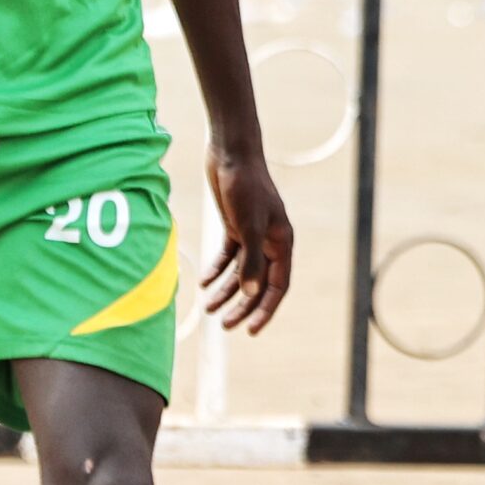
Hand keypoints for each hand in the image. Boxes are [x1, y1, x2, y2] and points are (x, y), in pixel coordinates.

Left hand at [202, 146, 294, 332]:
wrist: (231, 154)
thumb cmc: (244, 187)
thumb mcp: (247, 225)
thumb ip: (250, 260)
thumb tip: (250, 293)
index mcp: (281, 242)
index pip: (278, 285)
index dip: (266, 309)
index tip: (250, 330)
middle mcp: (269, 241)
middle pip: (259, 282)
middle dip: (242, 305)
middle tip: (223, 324)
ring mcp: (252, 233)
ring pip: (242, 271)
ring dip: (226, 291)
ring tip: (208, 308)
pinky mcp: (235, 225)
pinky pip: (228, 255)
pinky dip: (216, 269)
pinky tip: (203, 281)